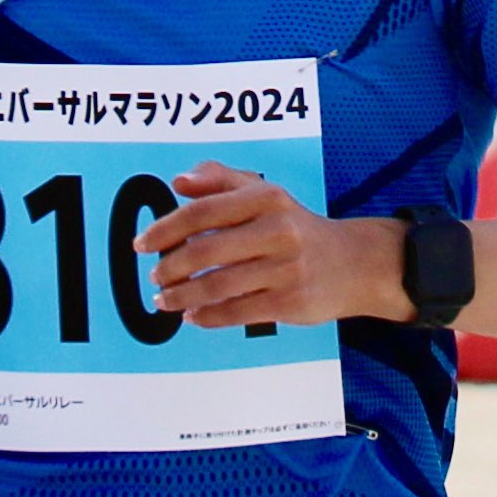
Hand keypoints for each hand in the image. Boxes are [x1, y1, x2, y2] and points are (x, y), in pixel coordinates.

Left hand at [132, 165, 409, 328]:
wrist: (355, 264)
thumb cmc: (297, 228)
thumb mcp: (266, 194)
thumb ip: (221, 180)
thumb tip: (179, 181)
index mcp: (266, 198)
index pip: (202, 212)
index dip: (166, 229)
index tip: (141, 244)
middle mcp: (277, 230)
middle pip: (205, 251)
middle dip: (171, 267)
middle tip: (155, 276)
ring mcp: (285, 268)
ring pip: (218, 285)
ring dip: (183, 296)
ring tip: (164, 300)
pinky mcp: (290, 301)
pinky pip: (237, 311)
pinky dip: (208, 317)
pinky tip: (192, 316)